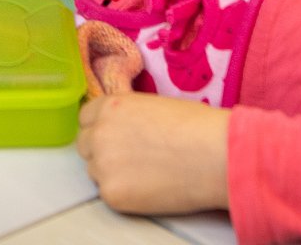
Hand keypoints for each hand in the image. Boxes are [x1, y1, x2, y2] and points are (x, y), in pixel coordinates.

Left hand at [76, 93, 230, 216]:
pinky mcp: (112, 193)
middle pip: (86, 145)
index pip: (86, 118)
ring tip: (146, 174)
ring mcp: (102, 164)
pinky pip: (109, 194)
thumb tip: (124, 128)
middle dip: (103, 151)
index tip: (116, 138)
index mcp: (109, 106)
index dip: (101, 128)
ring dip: (113, 173)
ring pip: (95, 171)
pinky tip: (150, 188)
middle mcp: (99, 132)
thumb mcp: (153, 106)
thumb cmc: (197, 127)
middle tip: (132, 159)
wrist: (215, 156)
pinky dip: (125, 194)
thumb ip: (128, 115)